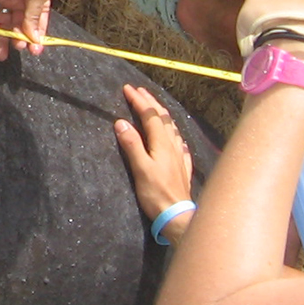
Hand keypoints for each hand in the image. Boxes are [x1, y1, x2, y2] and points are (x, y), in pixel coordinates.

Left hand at [0, 0, 55, 59]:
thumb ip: (33, 17)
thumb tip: (34, 40)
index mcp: (39, 4)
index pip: (37, 27)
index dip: (35, 40)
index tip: (33, 53)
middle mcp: (23, 3)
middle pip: (17, 27)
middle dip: (14, 40)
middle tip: (11, 51)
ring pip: (2, 21)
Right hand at [114, 85, 193, 240]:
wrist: (177, 215)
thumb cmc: (156, 194)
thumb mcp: (140, 169)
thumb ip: (132, 145)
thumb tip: (121, 122)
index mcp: (162, 143)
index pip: (150, 116)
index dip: (139, 101)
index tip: (127, 89)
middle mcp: (173, 145)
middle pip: (163, 118)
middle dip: (150, 102)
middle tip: (139, 91)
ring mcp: (179, 156)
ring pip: (172, 128)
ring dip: (162, 114)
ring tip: (154, 107)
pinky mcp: (182, 167)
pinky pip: (179, 144)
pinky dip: (174, 134)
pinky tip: (176, 138)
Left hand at [232, 0, 303, 75]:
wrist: (299, 52)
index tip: (303, 43)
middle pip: (289, 6)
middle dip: (286, 23)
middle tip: (284, 46)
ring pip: (268, 6)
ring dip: (266, 22)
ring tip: (267, 45)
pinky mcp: (256, 0)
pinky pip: (250, 12)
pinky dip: (250, 26)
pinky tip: (253, 41)